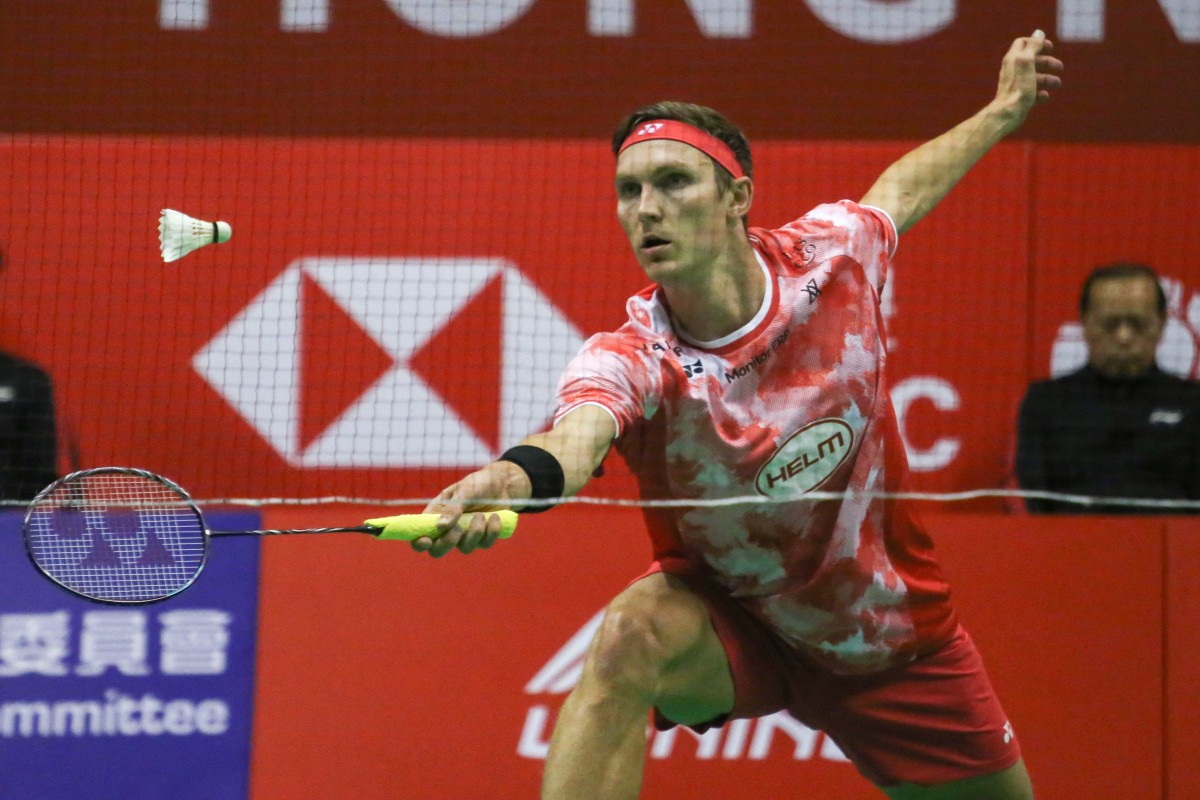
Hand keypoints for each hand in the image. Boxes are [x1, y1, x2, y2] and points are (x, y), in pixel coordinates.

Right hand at [414, 461, 529, 557]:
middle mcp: (448, 528)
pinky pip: (485, 544)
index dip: (418, 543)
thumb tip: (440, 527)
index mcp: (436, 514)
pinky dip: (491, 531)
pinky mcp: (483, 537)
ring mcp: (466, 534)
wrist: (503, 483)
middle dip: (447, 543)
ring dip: (474, 532)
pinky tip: (494, 517)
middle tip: (458, 529)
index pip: (418, 535)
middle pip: (437, 551)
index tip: (427, 540)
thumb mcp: (465, 490)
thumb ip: (453, 508)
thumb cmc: (478, 483)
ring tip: (480, 515)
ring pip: (465, 548)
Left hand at [994, 30, 1064, 130]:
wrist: (1008, 112)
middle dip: (1047, 62)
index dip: (1037, 42)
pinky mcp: (1020, 98)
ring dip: (1048, 79)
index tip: (1049, 47)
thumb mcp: (1027, 61)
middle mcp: (1013, 70)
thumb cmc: (1018, 86)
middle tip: (1060, 67)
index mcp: (1013, 59)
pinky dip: (1041, 93)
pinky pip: (1033, 93)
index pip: (1023, 43)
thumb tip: (1039, 32)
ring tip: (1057, 84)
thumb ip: (1033, 46)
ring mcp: (1017, 85)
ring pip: (1035, 78)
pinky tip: (1044, 96)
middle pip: (1033, 61)